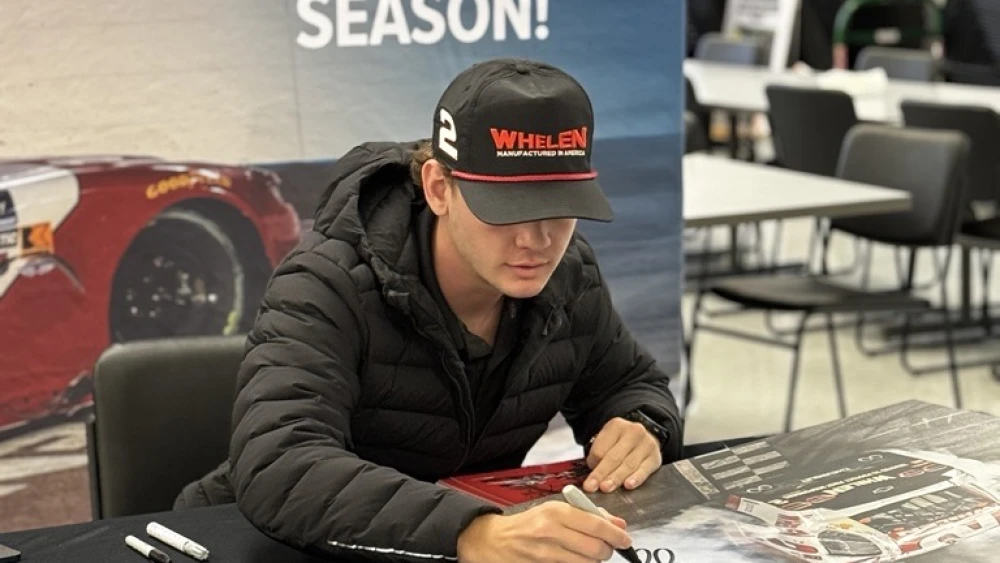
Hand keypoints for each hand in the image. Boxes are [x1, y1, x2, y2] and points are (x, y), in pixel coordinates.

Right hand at [456, 501, 630, 562]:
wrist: (495, 540)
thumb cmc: (528, 523)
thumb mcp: (555, 509)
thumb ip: (587, 514)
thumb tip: (617, 524)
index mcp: (556, 511)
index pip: (595, 524)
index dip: (616, 534)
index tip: (626, 539)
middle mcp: (551, 532)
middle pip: (595, 548)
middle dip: (607, 551)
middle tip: (607, 549)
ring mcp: (546, 554)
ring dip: (595, 560)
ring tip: (591, 554)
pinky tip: (576, 559)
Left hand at [584, 417, 661, 492]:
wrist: (644, 438)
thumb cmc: (620, 442)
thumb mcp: (607, 440)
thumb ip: (599, 454)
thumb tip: (592, 476)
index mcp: (616, 426)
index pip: (600, 448)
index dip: (592, 463)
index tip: (587, 476)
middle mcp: (633, 432)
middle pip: (614, 457)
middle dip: (601, 473)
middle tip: (591, 486)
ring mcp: (646, 444)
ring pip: (628, 464)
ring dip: (616, 478)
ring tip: (606, 488)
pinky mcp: (655, 458)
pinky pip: (644, 470)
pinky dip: (636, 478)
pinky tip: (628, 485)